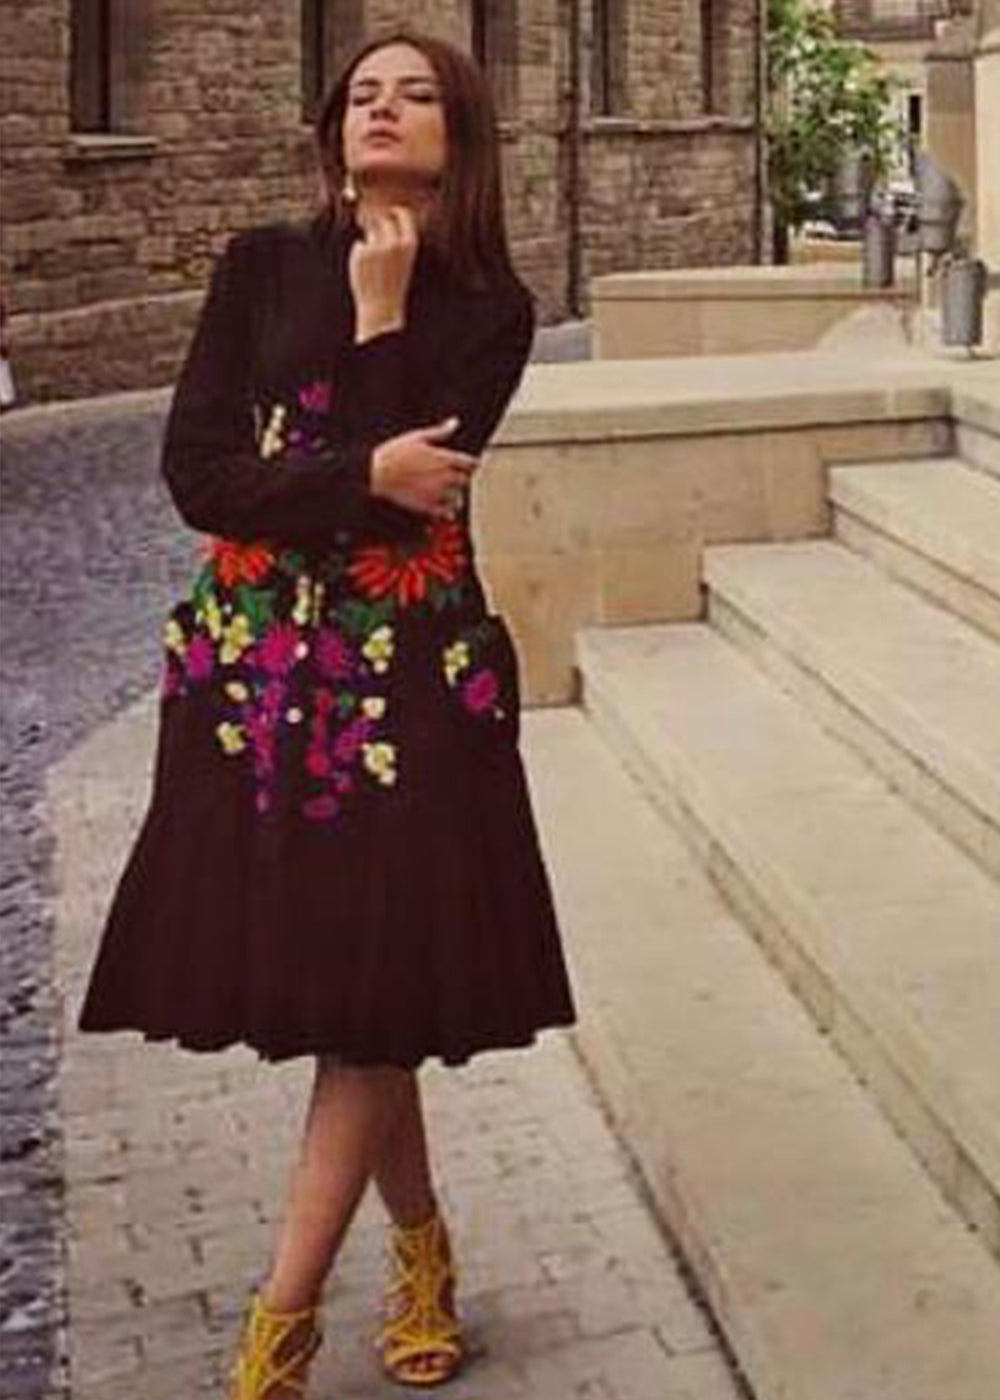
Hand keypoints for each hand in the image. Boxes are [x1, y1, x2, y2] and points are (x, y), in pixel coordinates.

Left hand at [349, 205, 418, 341]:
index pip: (403, 214)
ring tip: (373, 266)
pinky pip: (358, 245)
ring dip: (369, 244)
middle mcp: (394, 243)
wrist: (381, 307)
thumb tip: (382, 216)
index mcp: (409, 244)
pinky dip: (359, 255)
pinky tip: (364, 270)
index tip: (389, 212)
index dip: (395, 212)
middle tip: (376, 243)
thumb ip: (397, 239)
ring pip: (369, 233)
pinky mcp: (361, 252)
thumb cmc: (393, 285)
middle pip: (383, 220)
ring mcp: (376, 246)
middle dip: (378, 226)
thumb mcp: (404, 260)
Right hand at [370, 416, 477, 518]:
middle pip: (465, 480)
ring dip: (454, 494)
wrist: (376, 473)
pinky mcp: (428, 506)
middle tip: (452, 476)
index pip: (470, 463)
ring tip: (444, 490)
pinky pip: (447, 511)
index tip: (468, 464)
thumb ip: (440, 431)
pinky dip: (448, 510)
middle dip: (460, 478)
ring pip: (458, 496)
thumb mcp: (418, 437)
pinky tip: (443, 506)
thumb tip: (454, 422)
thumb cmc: (395, 453)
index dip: (471, 463)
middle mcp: (445, 476)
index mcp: (444, 458)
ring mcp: (437, 493)